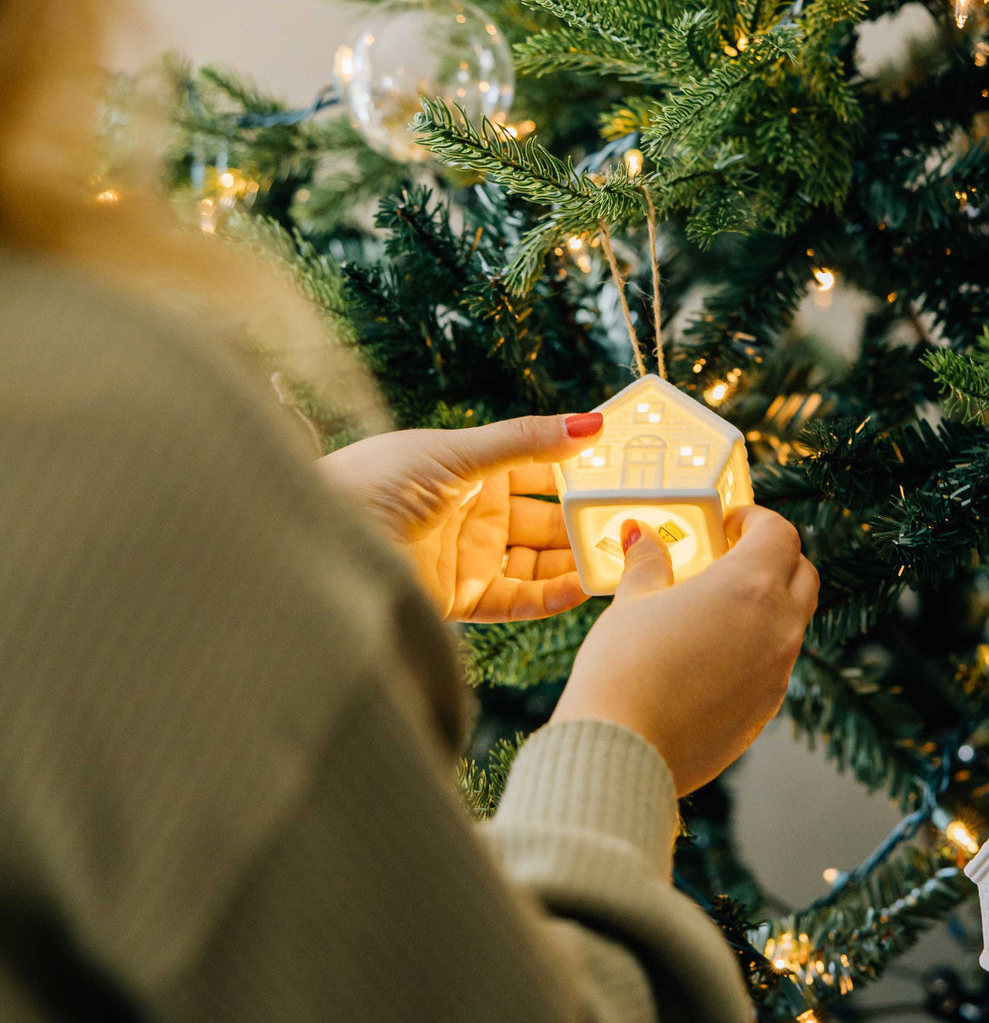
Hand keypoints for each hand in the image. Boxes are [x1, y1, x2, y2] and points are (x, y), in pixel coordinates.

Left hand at [319, 414, 603, 620]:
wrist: (320, 539)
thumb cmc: (376, 481)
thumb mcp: (457, 453)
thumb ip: (527, 441)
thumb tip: (592, 423)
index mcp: (470, 469)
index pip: (540, 471)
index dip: (579, 473)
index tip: (623, 474)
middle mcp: (474, 514)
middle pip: (545, 521)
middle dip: (585, 522)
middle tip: (634, 523)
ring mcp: (468, 557)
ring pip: (538, 562)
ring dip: (575, 561)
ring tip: (618, 558)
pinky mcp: (460, 598)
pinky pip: (518, 599)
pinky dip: (550, 596)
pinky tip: (581, 586)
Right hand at [552, 506, 819, 794]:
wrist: (625, 751)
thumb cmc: (624, 668)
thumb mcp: (632, 603)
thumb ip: (648, 563)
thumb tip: (643, 536)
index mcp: (751, 587)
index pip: (780, 533)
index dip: (755, 520)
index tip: (728, 525)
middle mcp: (779, 627)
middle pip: (801, 574)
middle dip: (774, 558)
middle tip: (730, 557)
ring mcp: (778, 673)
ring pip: (792, 623)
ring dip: (766, 606)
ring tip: (715, 609)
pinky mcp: (766, 710)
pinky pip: (773, 665)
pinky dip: (755, 649)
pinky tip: (709, 657)